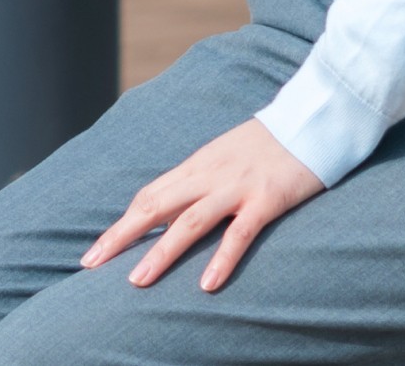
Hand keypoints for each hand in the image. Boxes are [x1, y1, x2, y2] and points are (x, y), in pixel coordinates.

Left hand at [79, 117, 326, 292]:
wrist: (312, 119)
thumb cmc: (270, 143)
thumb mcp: (226, 156)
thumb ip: (201, 180)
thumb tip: (175, 210)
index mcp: (198, 165)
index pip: (150, 195)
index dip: (123, 223)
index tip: (98, 249)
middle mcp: (209, 174)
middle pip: (155, 206)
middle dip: (122, 235)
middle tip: (92, 263)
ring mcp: (237, 186)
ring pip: (189, 222)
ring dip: (161, 253)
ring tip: (137, 282)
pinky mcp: (266, 199)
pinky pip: (239, 233)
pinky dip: (222, 259)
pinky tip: (207, 285)